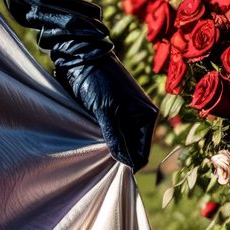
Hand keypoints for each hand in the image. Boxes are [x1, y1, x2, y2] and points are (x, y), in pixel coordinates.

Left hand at [53, 51, 157, 171]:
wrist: (82, 55)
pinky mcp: (111, 111)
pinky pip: (110, 132)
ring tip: (93, 153)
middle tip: (99, 164)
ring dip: (108, 147)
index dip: (128, 165)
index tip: (112, 174)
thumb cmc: (97, 80)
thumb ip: (114, 137)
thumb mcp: (105, 110)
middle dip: (118, 156)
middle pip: (131, 149)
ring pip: (119, 141)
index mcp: (147, 116)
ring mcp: (125, 114)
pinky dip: (102, 138)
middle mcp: (139, 117)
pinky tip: (90, 142)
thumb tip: (125, 163)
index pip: (141, 153)